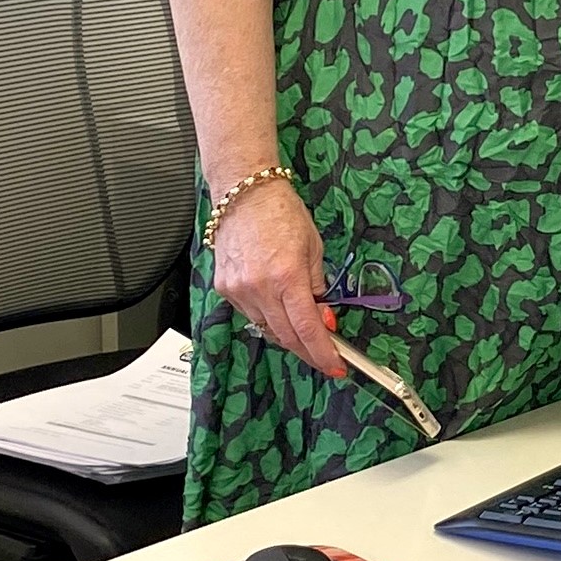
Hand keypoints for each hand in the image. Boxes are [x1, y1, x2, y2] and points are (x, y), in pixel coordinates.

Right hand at [208, 180, 340, 378]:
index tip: (336, 366)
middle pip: (286, 337)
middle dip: (308, 351)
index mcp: (287, 277)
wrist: (245, 195)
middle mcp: (260, 288)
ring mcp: (239, 291)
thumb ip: (319, 287)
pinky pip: (250, 315)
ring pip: (267, 329)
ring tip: (304, 331)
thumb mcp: (314, 248)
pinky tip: (278, 310)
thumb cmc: (282, 213)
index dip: (323, 353)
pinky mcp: (224, 289)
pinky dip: (267, 318)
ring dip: (288, 335)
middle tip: (326, 358)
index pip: (307, 329)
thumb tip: (325, 318)